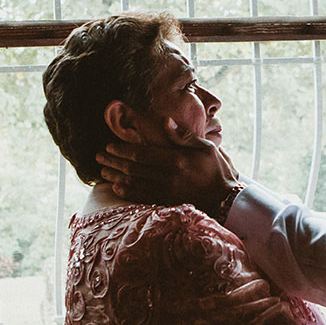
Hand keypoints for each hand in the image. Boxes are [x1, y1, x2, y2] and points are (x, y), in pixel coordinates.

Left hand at [96, 122, 240, 216]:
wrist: (226, 200)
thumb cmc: (217, 171)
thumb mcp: (205, 148)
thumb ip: (183, 136)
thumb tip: (166, 121)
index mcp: (176, 161)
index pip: (142, 155)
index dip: (123, 150)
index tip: (109, 146)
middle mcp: (168, 177)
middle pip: (133, 169)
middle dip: (113, 162)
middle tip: (99, 157)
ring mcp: (166, 192)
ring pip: (133, 184)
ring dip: (115, 177)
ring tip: (102, 171)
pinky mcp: (167, 203)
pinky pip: (141, 198)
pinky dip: (126, 192)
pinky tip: (116, 187)